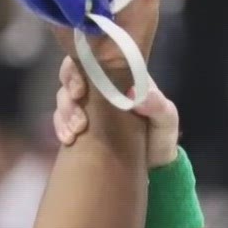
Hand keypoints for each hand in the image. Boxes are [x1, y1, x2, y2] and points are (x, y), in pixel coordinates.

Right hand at [53, 56, 180, 165]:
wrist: (153, 168)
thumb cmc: (161, 137)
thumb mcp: (167, 120)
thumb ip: (158, 105)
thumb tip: (136, 93)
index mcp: (120, 76)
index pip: (94, 59)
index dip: (80, 67)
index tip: (80, 88)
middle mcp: (100, 86)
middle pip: (71, 75)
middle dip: (68, 91)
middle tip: (77, 109)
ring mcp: (87, 105)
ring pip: (63, 97)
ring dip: (64, 112)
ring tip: (75, 131)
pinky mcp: (78, 125)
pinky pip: (60, 120)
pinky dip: (60, 127)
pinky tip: (67, 139)